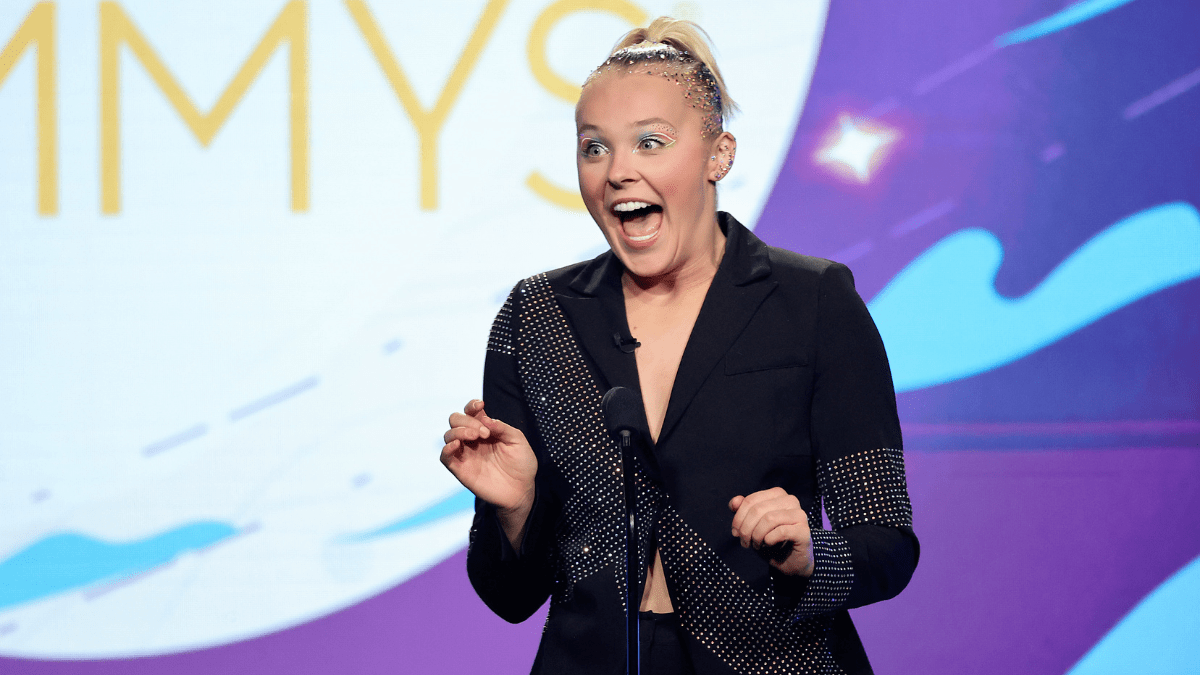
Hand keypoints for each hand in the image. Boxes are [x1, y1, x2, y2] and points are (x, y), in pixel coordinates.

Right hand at [440, 400, 536, 515]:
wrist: (522, 490)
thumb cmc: (521, 464)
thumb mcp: (518, 441)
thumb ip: (502, 428)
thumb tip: (484, 419)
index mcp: (486, 429)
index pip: (471, 412)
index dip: (471, 405)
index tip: (480, 405)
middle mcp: (473, 440)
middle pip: (455, 420)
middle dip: (466, 421)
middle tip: (484, 432)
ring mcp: (466, 454)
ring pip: (448, 435)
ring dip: (459, 431)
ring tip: (475, 437)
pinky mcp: (460, 470)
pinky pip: (444, 457)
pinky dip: (446, 448)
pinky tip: (457, 445)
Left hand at [729, 487, 814, 576]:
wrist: (790, 561)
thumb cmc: (770, 540)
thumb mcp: (752, 525)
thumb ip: (742, 511)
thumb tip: (734, 502)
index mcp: (777, 494)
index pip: (750, 501)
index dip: (738, 518)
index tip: (735, 532)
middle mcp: (790, 500)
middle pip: (757, 509)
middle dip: (746, 529)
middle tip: (744, 542)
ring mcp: (799, 514)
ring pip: (769, 519)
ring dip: (757, 535)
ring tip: (757, 545)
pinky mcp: (804, 530)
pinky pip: (781, 531)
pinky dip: (769, 540)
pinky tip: (769, 544)